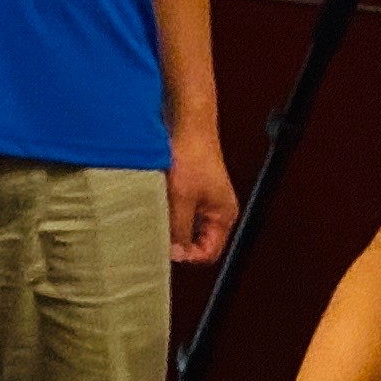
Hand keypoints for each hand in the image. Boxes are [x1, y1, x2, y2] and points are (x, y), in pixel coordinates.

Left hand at [168, 125, 237, 264]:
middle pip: (196, 240)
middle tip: (157, 234)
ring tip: (157, 212)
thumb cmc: (192, 154)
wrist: (187, 124)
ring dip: (170, 223)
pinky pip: (178, 210)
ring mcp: (204, 199)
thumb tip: (176, 253)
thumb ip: (180, 229)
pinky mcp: (191, 189)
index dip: (188, 256)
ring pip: (185, 225)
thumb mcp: (182, 198)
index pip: (209, 253)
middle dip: (177, 240)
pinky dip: (167, 210)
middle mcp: (217, 210)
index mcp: (224, 215)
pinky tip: (156, 201)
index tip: (168, 251)